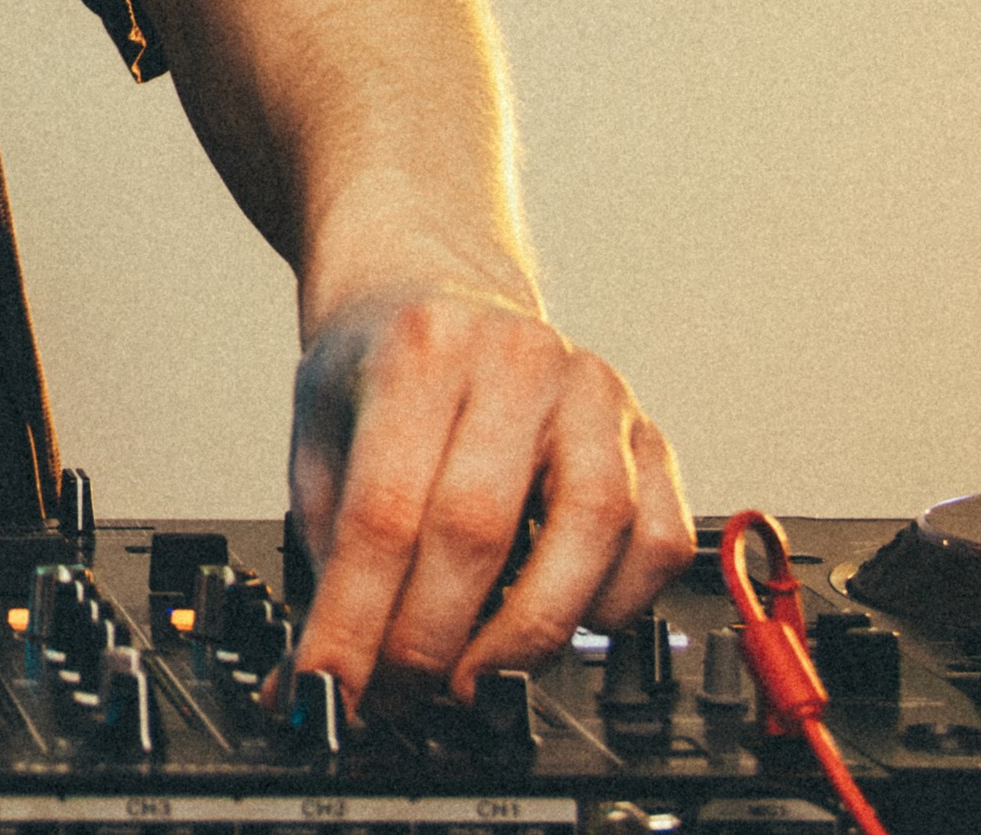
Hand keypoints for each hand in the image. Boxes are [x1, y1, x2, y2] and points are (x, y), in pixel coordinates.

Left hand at [281, 283, 689, 705]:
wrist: (436, 285)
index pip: (385, 512)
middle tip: (397, 696)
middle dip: (430, 640)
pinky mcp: (649, 432)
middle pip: (478, 528)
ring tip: (475, 679)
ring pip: (589, 531)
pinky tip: (566, 625)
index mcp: (421, 349)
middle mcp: (517, 360)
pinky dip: (617, 602)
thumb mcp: (321, 433)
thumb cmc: (381, 367)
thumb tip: (323, 676)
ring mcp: (595, 392)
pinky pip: (659, 537)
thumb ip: (325, 551)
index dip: (356, 620)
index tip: (332, 689)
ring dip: (527, 635)